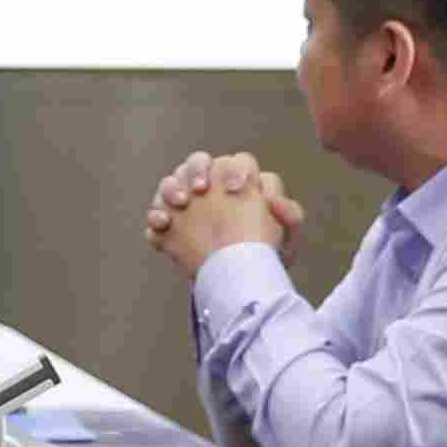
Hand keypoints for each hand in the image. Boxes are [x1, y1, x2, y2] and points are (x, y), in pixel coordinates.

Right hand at [152, 155, 298, 275]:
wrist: (238, 284)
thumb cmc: (264, 256)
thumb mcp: (285, 240)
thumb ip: (290, 216)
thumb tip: (274, 200)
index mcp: (240, 182)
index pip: (238, 163)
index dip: (236, 170)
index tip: (236, 189)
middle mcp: (211, 187)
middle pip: (198, 162)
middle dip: (197, 170)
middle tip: (202, 189)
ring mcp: (186, 204)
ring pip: (171, 182)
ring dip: (172, 187)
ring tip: (181, 204)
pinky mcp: (168, 227)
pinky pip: (156, 214)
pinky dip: (156, 216)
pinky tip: (165, 225)